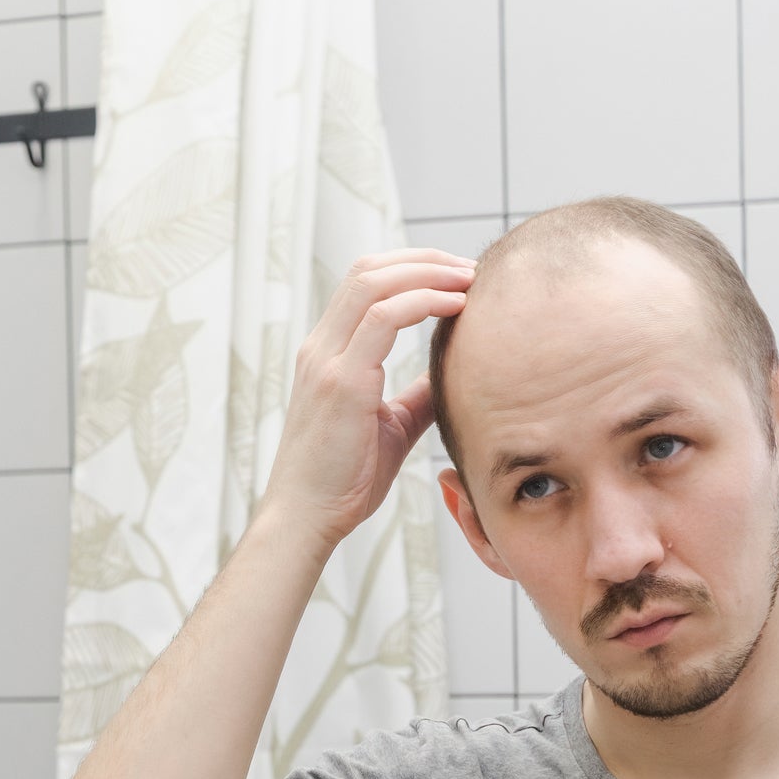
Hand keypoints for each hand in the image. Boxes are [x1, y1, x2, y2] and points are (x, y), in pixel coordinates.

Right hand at [258, 249, 473, 553]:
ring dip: (429, 273)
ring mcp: (327, 361)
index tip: (458, 280)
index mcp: (328, 353)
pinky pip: (383, 318)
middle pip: (368, 269)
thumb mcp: (392, 426)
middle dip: (425, 259)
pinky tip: (456, 308)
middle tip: (471, 270)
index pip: (365, 283)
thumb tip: (454, 375)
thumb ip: (418, 395)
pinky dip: (423, 301)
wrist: (306, 518)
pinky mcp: (341, 381)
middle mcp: (321, 347)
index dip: (412, 268)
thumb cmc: (344, 480)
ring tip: (469, 282)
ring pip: (374, 282)